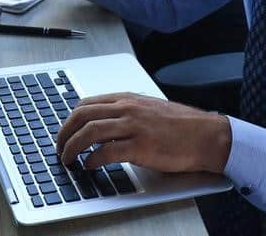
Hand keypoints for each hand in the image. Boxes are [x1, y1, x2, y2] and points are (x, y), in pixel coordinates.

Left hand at [56, 92, 231, 174]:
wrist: (206, 135)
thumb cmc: (182, 125)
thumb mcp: (149, 110)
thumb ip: (127, 113)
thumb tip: (104, 126)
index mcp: (128, 98)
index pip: (87, 103)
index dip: (70, 120)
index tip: (64, 132)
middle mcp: (128, 108)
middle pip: (82, 115)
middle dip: (64, 133)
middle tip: (59, 148)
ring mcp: (134, 126)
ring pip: (89, 132)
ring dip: (72, 147)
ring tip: (68, 159)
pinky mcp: (141, 146)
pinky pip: (106, 152)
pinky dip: (92, 160)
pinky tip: (89, 166)